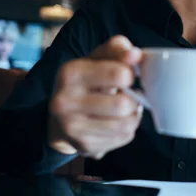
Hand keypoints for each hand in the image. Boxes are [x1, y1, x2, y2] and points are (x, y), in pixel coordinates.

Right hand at [48, 35, 143, 159]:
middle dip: (134, 99)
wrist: (59, 119)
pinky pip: (123, 138)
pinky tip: (117, 122)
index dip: (130, 74)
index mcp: (69, 73)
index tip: (126, 75)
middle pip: (123, 104)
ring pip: (126, 124)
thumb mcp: (94, 60)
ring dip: (134, 115)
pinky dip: (127, 129)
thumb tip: (136, 54)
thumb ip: (115, 50)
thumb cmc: (84, 83)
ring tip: (127, 108)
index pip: (118, 74)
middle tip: (130, 95)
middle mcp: (66, 101)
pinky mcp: (84, 146)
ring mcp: (73, 127)